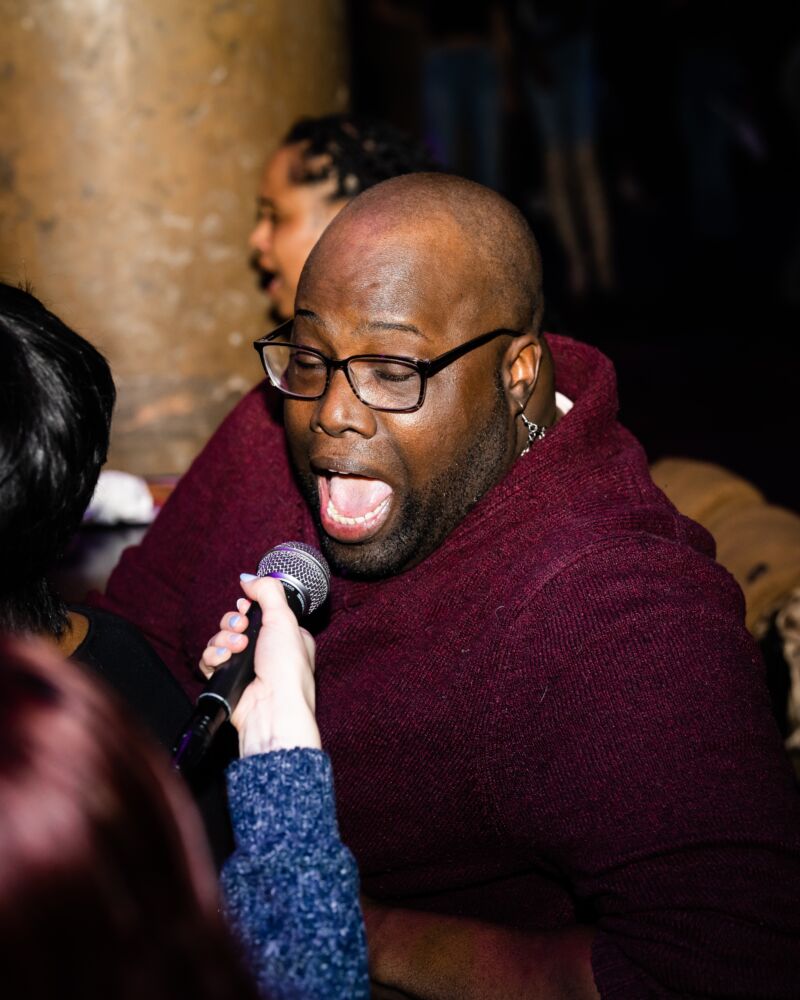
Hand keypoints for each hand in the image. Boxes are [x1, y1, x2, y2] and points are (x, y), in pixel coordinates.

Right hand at [200, 576, 320, 756]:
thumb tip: (249, 578)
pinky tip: (223, 661)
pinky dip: (213, 658)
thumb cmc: (286, 669)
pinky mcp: (228, 680)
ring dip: (223, 640)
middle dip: (233, 623)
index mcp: (285, 636)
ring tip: (236, 649)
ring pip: (220, 640)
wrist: (271, 708)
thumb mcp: (284, 619)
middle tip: (242, 630)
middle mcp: (265, 651)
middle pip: (235, 623)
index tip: (247, 608)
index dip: (248, 608)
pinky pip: (210, 660)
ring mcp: (245, 667)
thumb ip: (267, 591)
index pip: (259, 612)